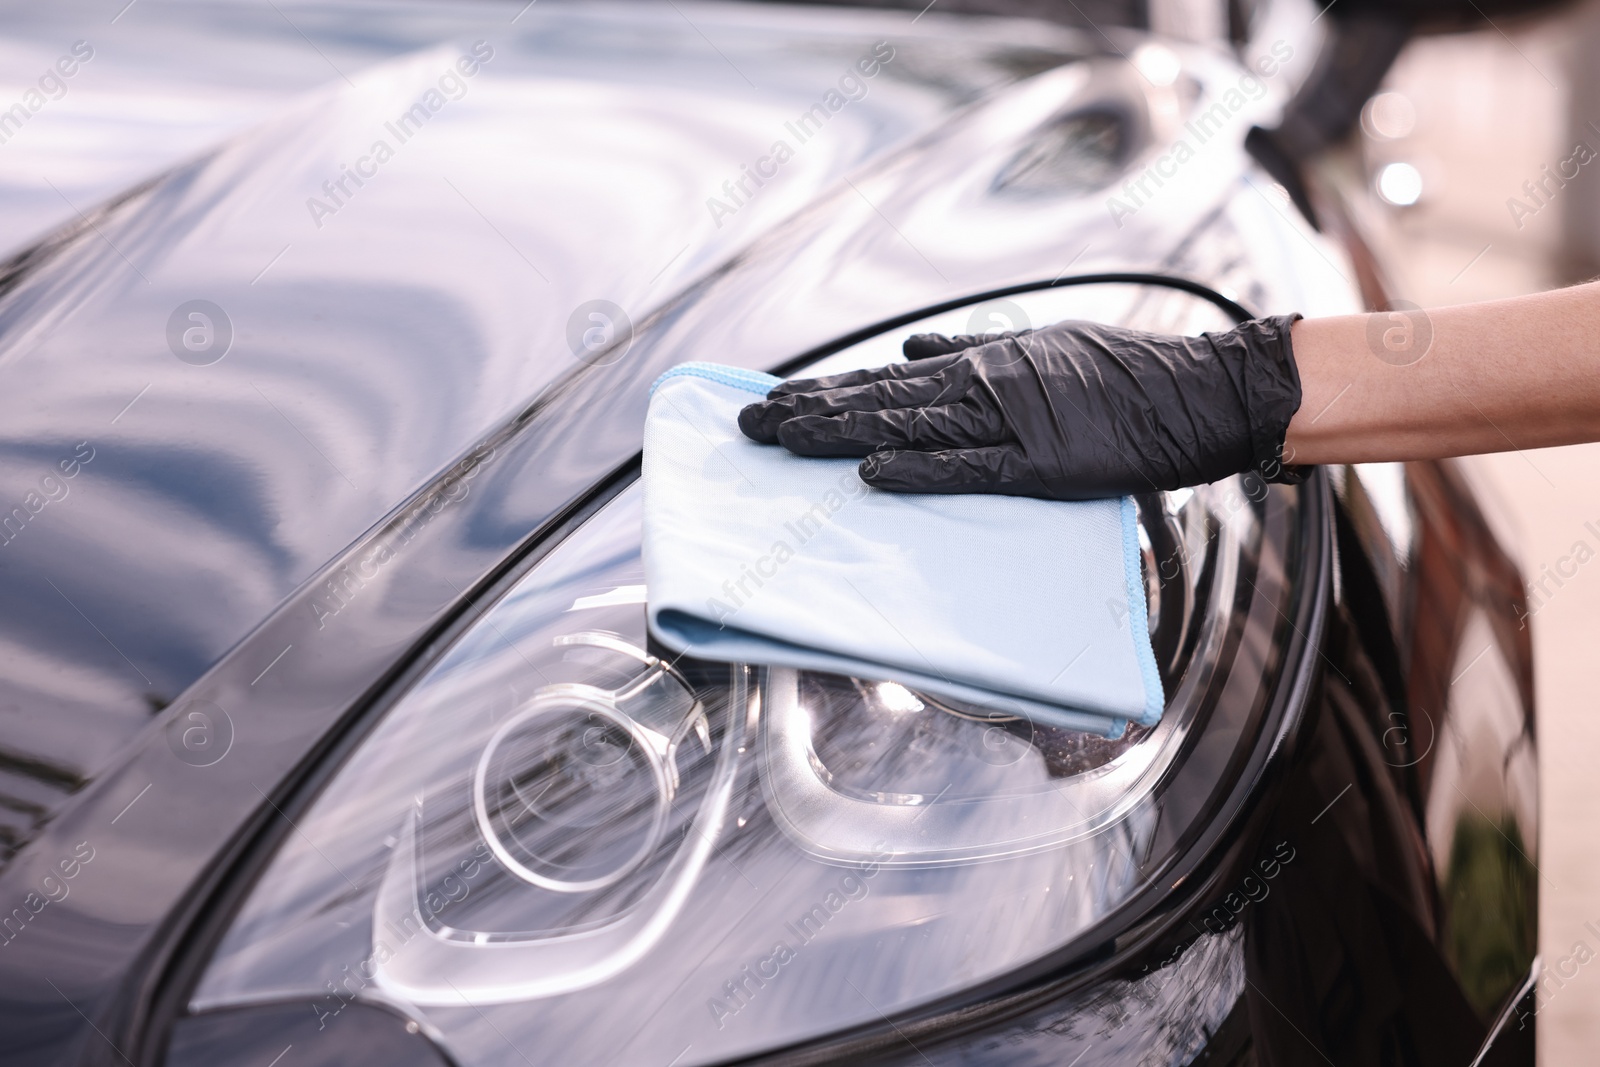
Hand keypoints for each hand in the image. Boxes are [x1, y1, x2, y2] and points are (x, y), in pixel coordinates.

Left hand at [738, 316, 1304, 499]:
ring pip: (906, 426)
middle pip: (878, 401)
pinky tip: (870, 475)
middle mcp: (981, 387)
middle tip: (749, 422)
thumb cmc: (1118, 376)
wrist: (1191, 394)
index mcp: (980, 366)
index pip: (884, 382)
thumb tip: (912, 353)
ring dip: (842, 433)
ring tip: (784, 439)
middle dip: (809, 412)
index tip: (774, 400)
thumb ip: (971, 353)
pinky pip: (967, 468)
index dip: (825, 392)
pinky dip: (917, 470)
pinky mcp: (1038, 463)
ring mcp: (1008, 423)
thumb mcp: (1039, 349)